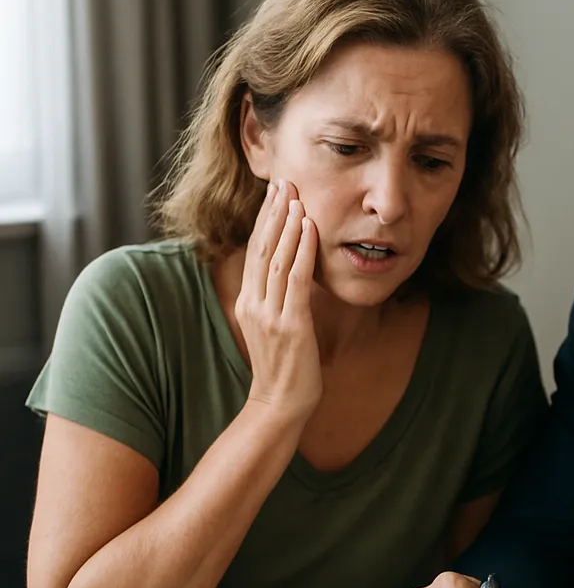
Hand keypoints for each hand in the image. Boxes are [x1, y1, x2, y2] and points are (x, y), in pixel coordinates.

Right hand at [236, 179, 321, 425]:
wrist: (279, 405)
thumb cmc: (285, 371)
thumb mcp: (275, 329)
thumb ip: (278, 302)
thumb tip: (291, 278)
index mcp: (249, 303)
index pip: (255, 252)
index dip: (265, 220)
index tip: (275, 194)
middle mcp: (255, 304)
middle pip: (261, 247)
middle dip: (273, 212)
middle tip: (284, 181)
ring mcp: (270, 314)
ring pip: (276, 258)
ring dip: (288, 224)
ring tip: (296, 195)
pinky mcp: (290, 325)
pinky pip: (295, 280)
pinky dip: (302, 251)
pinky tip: (309, 227)